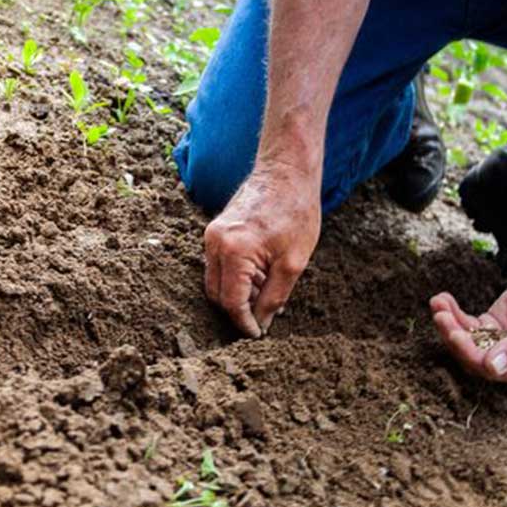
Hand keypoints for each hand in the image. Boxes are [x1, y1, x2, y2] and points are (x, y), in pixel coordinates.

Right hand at [203, 163, 320, 336]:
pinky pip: (218, 265)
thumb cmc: (296, 211)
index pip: (231, 302)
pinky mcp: (214, 231)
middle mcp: (215, 243)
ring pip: (215, 281)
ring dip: (237, 294)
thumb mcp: (293, 262)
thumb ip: (274, 297)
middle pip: (217, 294)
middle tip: (264, 317)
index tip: (257, 334)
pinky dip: (234, 278)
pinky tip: (260, 276)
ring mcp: (211, 236)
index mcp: (234, 251)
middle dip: (238, 310)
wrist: (286, 171)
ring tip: (266, 292)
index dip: (244, 323)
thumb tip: (261, 323)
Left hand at [429, 266, 506, 382]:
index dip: (471, 355)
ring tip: (437, 304)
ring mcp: (498, 344)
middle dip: (454, 337)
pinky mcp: (490, 326)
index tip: (456, 335)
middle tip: (441, 316)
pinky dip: (453, 313)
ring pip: (466, 340)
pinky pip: (466, 324)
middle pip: (474, 357)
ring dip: (449, 324)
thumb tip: (492, 368)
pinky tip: (442, 299)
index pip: (493, 370)